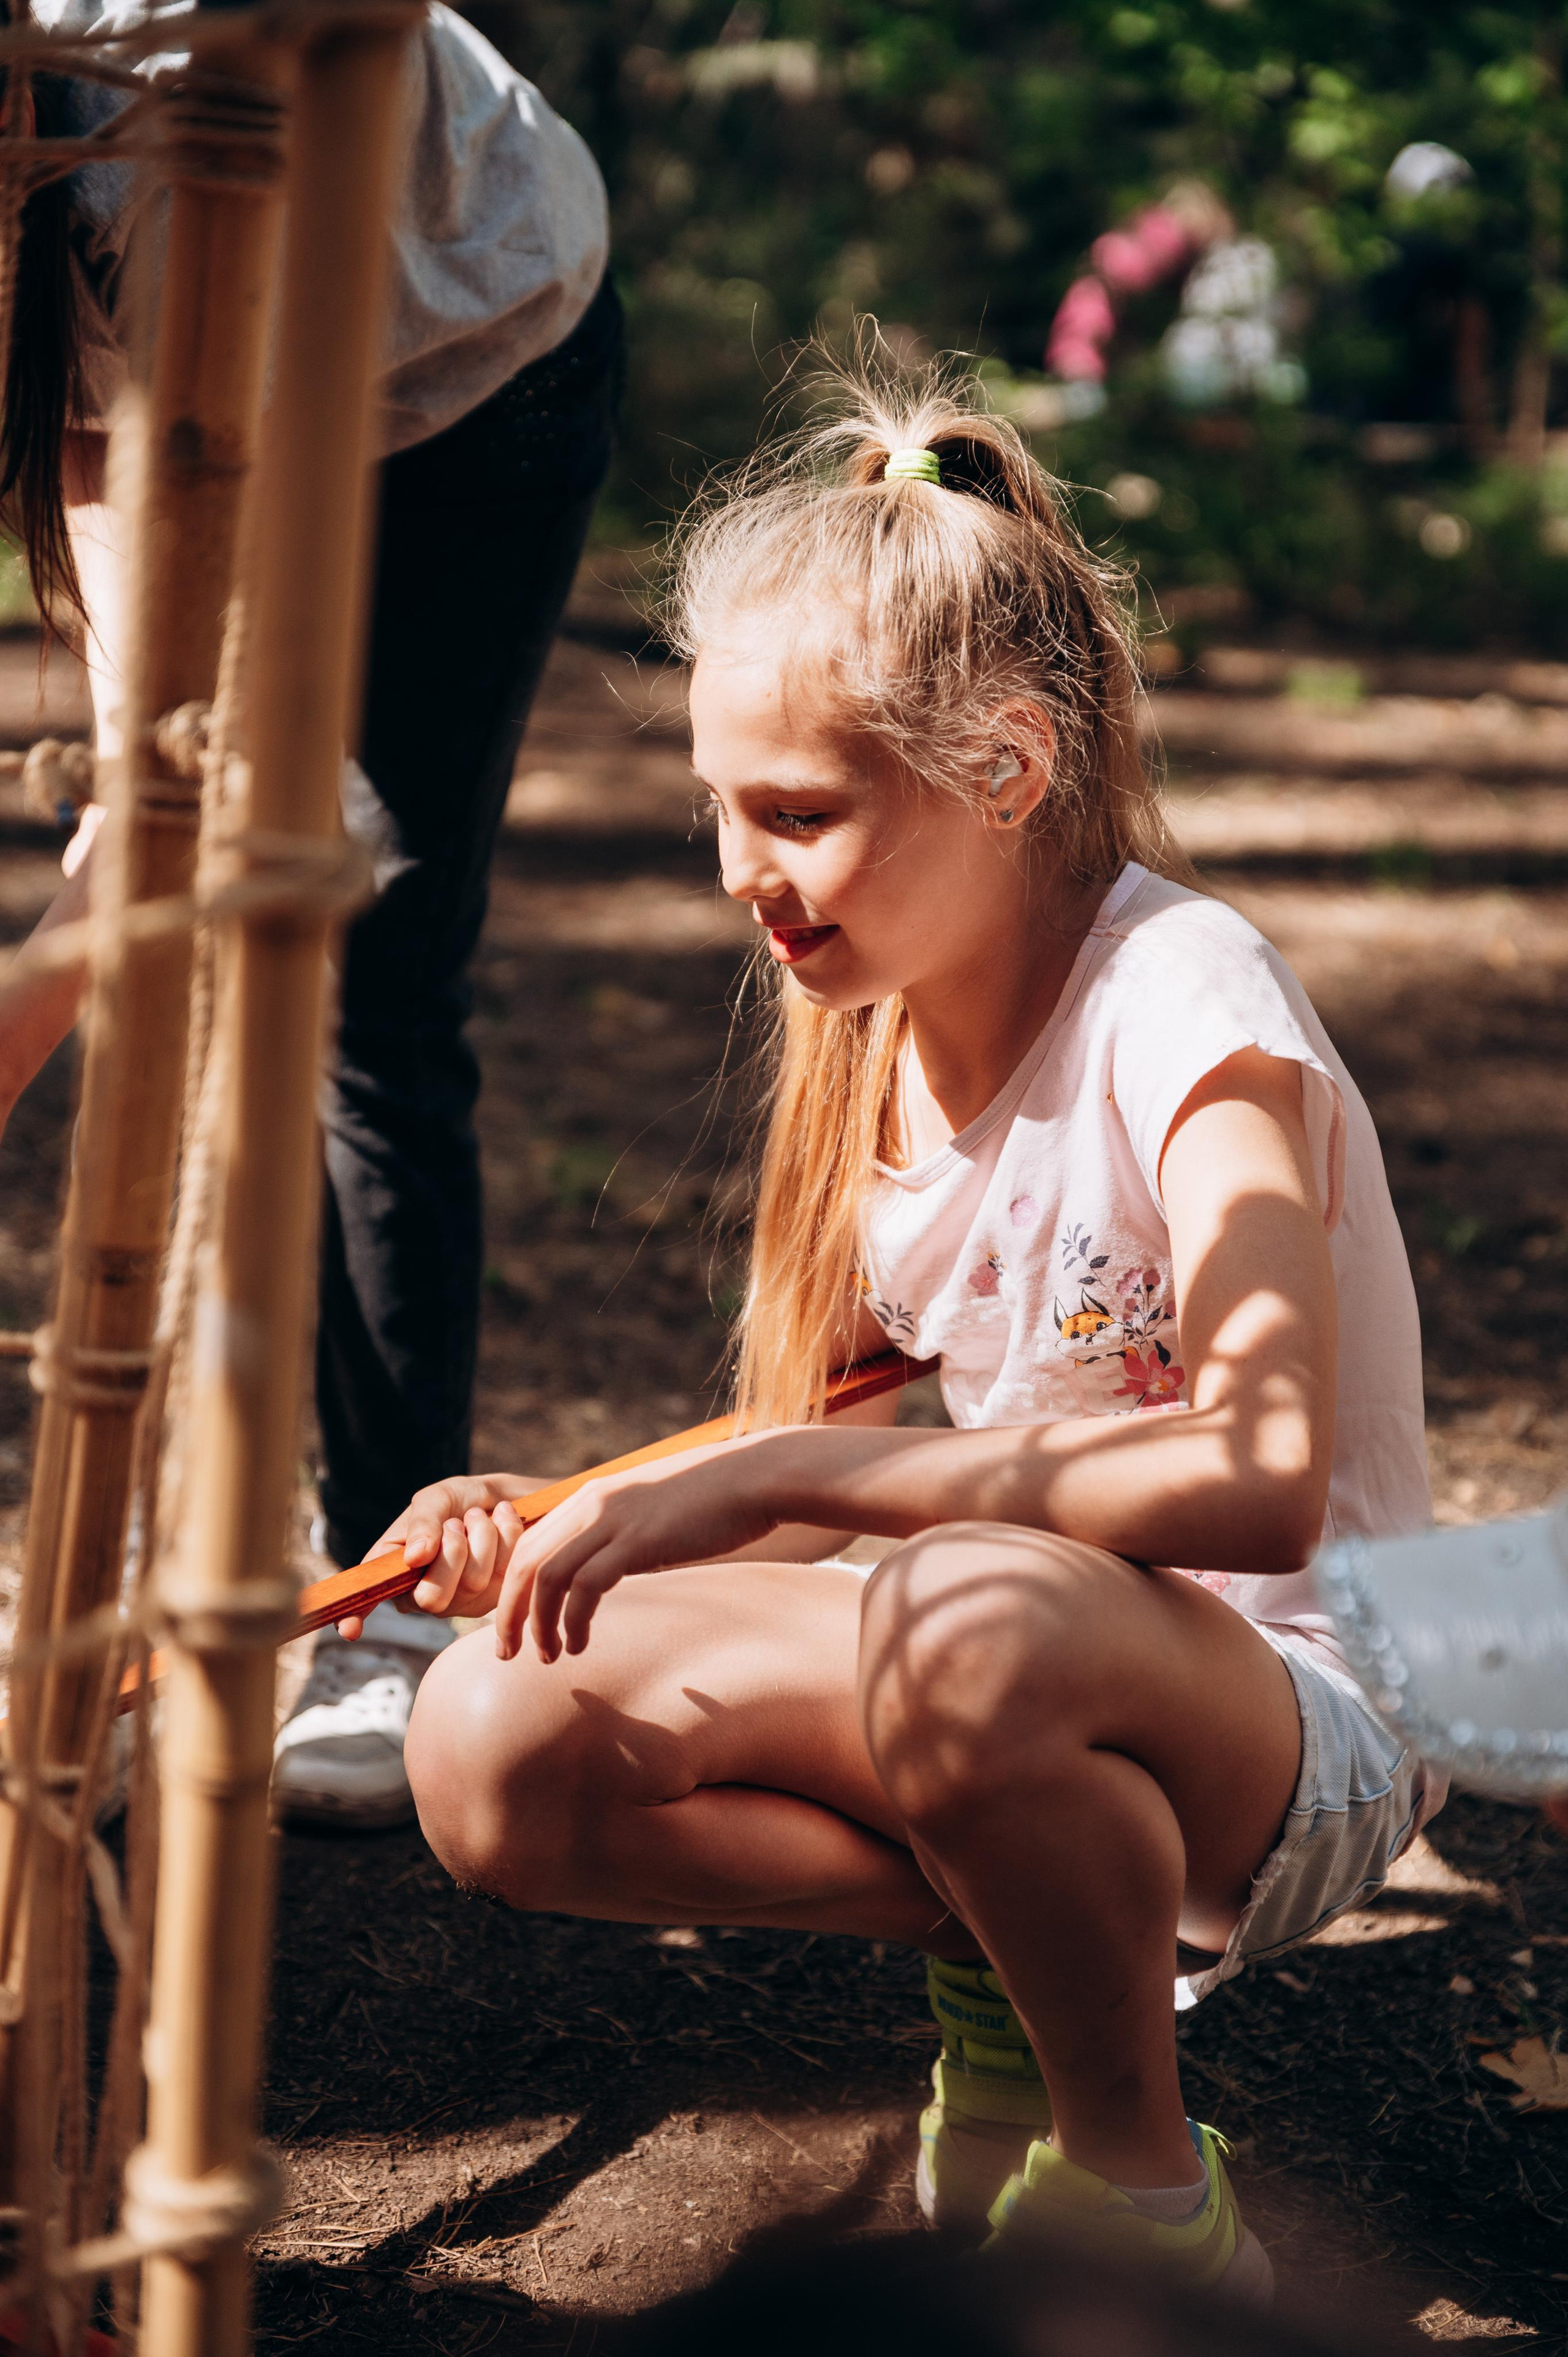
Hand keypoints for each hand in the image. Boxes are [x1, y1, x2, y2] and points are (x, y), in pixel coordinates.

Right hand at [333, 1473, 533, 1638]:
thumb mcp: (436, 1500)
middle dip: (450, 1551)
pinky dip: (505, 1532)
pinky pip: (504, 1571)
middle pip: (432, 1598)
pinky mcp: (498, 1598)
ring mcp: (463, 1602)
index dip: (355, 1615)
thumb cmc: (461, 1500)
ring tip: (479, 1517)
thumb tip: (415, 1558)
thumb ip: (423, 1522)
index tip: (347, 1630)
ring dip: (481, 1533)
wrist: (508, 1496)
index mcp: (397, 1572)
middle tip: (455, 1523)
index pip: (369, 1598)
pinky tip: (502, 1519)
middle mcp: (425, 1595)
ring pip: (473, 1582)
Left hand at [493, 1433, 783, 1663]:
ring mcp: (612, 1520)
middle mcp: (591, 1503)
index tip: (514, 1625)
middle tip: (508, 1653)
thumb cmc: (712, 1499)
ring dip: (537, 1624)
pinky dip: (573, 1622)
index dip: (512, 1589)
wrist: (755, 1477)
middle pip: (524, 1562)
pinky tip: (580, 1645)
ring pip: (546, 1577)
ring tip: (547, 1657)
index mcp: (591, 1497)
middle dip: (509, 1613)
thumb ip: (620, 1533)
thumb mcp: (650, 1511)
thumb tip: (605, 1570)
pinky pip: (585, 1587)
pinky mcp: (638, 1540)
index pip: (528, 1545)